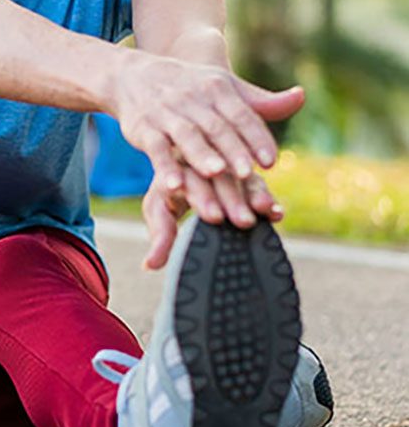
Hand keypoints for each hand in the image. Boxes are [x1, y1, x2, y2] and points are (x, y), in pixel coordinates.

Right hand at [112, 51, 303, 195]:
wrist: (134, 75)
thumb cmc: (189, 87)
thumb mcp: (223, 87)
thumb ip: (260, 102)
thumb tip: (300, 98)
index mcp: (217, 89)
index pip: (241, 114)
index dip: (256, 137)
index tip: (271, 161)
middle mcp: (192, 100)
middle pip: (216, 128)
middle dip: (232, 150)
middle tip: (248, 174)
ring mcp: (166, 114)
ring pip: (187, 136)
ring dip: (201, 155)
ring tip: (216, 173)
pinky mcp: (144, 129)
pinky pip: (156, 149)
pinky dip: (165, 167)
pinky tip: (174, 186)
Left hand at [141, 165, 284, 269]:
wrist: (183, 164)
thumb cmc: (168, 193)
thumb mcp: (159, 210)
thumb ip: (160, 236)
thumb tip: (149, 265)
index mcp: (173, 168)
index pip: (187, 181)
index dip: (200, 198)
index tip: (213, 216)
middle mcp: (199, 161)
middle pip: (216, 178)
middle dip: (230, 199)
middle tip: (242, 221)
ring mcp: (222, 163)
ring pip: (239, 177)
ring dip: (252, 195)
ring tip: (263, 211)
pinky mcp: (242, 168)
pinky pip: (256, 180)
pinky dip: (266, 196)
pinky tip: (275, 212)